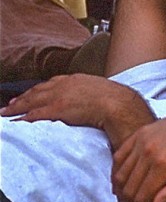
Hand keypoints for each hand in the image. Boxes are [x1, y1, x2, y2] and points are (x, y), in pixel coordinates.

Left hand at [0, 74, 124, 127]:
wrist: (118, 103)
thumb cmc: (115, 99)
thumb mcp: (101, 90)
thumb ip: (90, 92)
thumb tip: (90, 100)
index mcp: (75, 79)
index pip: (51, 83)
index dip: (38, 89)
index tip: (30, 94)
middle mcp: (64, 84)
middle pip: (37, 90)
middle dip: (23, 97)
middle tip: (10, 104)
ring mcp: (60, 96)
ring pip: (32, 101)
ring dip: (17, 107)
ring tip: (6, 112)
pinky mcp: (57, 108)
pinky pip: (35, 114)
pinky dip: (24, 118)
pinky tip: (17, 122)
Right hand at [112, 101, 165, 201]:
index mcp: (164, 163)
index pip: (141, 199)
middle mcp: (149, 150)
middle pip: (128, 189)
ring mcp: (143, 139)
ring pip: (120, 174)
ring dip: (121, 194)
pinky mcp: (142, 132)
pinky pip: (120, 156)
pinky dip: (117, 173)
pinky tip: (122, 186)